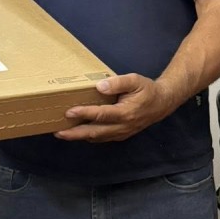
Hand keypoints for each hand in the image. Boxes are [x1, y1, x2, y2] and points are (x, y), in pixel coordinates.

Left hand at [56, 73, 173, 142]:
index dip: (84, 113)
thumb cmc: (147, 90)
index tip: (69, 111)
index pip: (101, 115)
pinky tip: (77, 133)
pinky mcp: (120, 135)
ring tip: (62, 133)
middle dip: (75, 133)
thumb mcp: (135, 80)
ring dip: (79, 137)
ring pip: (97, 137)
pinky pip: (102, 138)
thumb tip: (99, 86)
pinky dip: (88, 136)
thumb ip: (118, 83)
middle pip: (95, 132)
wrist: (162, 104)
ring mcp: (121, 133)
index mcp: (126, 113)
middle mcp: (122, 126)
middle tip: (57, 131)